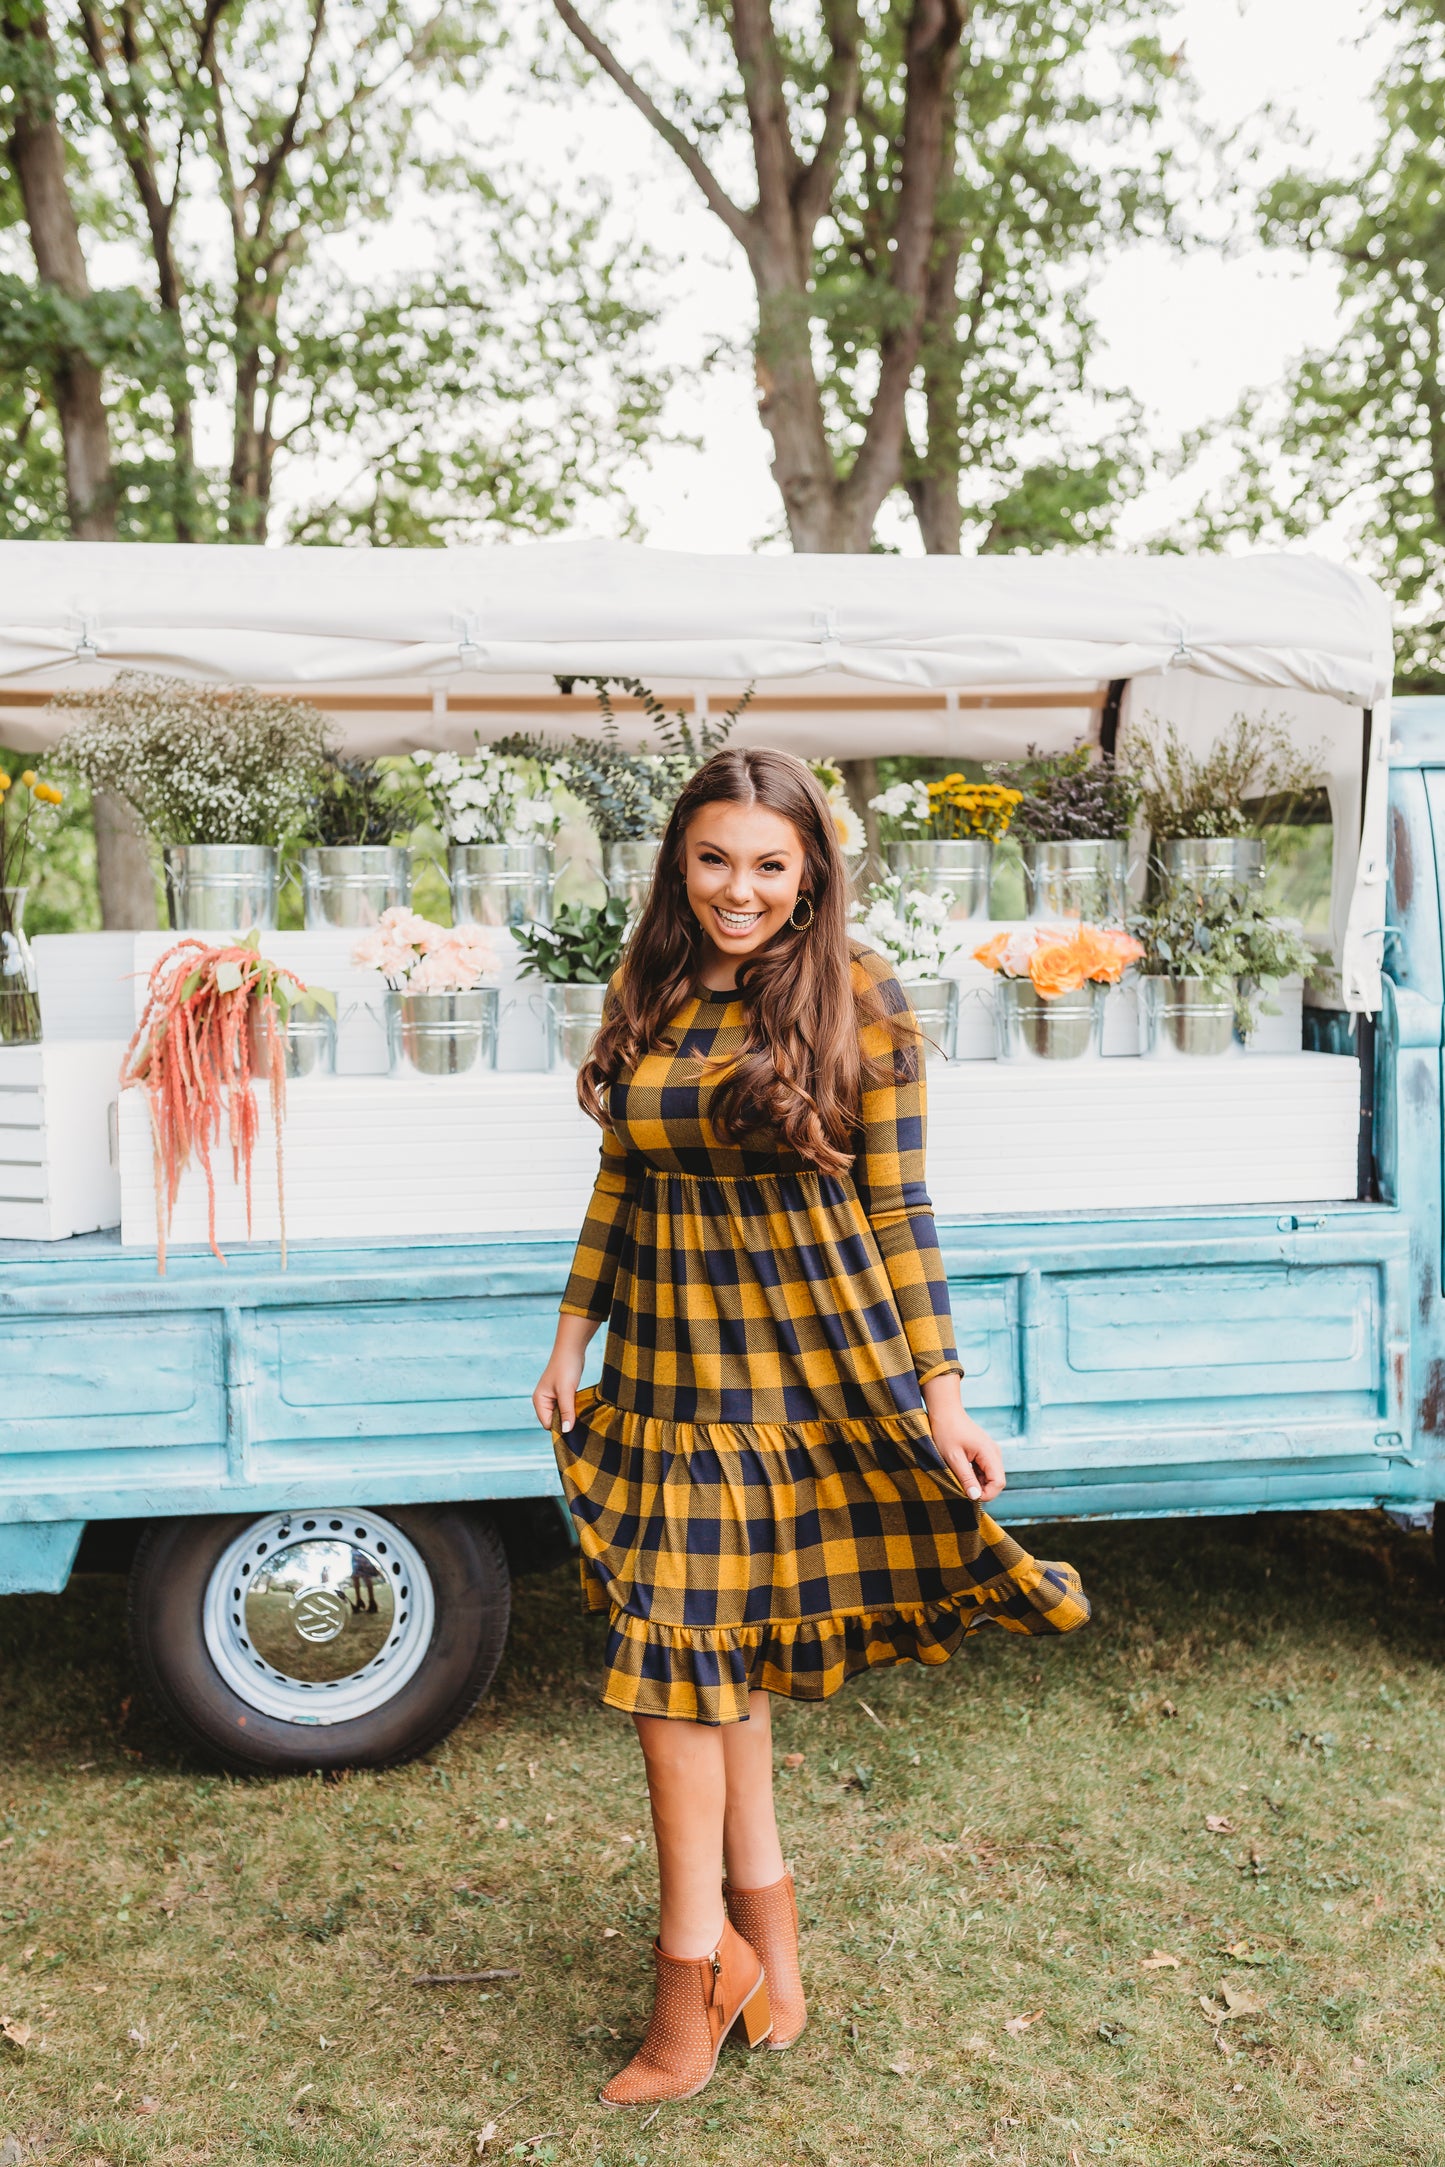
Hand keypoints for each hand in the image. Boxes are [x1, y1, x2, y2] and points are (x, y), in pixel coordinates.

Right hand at [532, 1314, 595, 1433]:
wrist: (572, 1349)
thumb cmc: (566, 1367)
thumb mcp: (566, 1391)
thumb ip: (566, 1412)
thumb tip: (566, 1431)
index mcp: (539, 1401)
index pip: (548, 1424)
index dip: (560, 1427)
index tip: (574, 1426)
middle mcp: (543, 1401)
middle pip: (554, 1421)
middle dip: (566, 1421)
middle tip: (579, 1418)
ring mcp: (552, 1398)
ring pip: (562, 1415)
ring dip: (571, 1415)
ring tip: (580, 1409)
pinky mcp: (562, 1394)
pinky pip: (567, 1408)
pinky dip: (573, 1409)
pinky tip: (581, 1405)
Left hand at [920, 1374, 1005, 1504]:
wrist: (945, 1412)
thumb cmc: (946, 1432)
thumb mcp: (953, 1458)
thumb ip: (966, 1478)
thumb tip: (975, 1497)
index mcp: (989, 1453)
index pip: (999, 1482)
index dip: (986, 1494)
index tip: (968, 1496)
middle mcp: (994, 1453)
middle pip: (996, 1481)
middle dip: (982, 1490)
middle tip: (961, 1489)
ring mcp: (991, 1452)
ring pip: (990, 1477)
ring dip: (977, 1483)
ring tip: (959, 1479)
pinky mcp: (984, 1453)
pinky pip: (985, 1471)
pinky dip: (975, 1476)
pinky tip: (961, 1473)